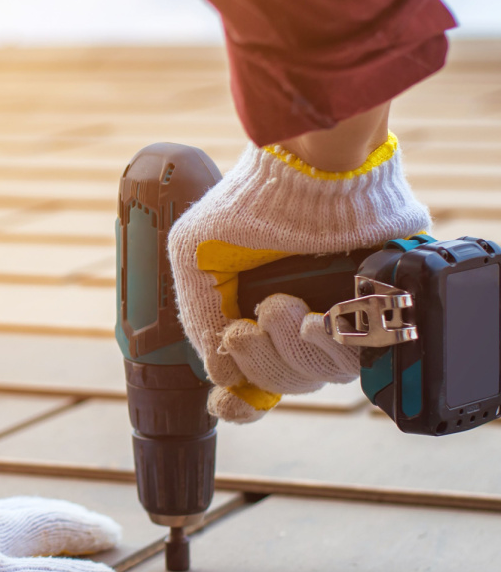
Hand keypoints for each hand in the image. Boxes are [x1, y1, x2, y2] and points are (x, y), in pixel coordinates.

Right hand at [167, 132, 429, 422]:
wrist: (310, 168)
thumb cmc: (249, 203)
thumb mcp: (194, 256)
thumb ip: (198, 316)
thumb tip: (221, 376)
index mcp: (252, 312)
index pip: (249, 380)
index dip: (239, 402)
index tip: (230, 399)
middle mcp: (297, 320)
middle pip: (283, 383)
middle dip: (260, 361)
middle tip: (247, 324)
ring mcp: (337, 316)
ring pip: (319, 376)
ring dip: (292, 350)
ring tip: (282, 304)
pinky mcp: (376, 309)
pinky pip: (360, 356)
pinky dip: (334, 344)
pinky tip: (317, 318)